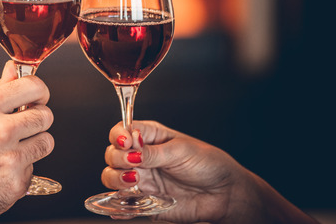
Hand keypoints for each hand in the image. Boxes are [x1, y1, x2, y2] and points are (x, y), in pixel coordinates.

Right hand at [0, 61, 54, 223]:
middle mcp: (0, 131)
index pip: (33, 87)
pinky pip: (32, 170)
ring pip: (45, 143)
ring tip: (11, 149)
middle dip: (38, 119)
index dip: (39, 91)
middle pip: (45, 116)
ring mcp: (10, 160)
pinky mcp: (15, 185)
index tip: (37, 97)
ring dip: (33, 145)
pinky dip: (19, 171)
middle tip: (25, 125)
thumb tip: (15, 67)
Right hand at [103, 120, 317, 223]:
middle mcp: (140, 157)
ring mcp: (141, 179)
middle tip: (133, 164)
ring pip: (112, 176)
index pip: (122, 131)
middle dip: (117, 158)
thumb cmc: (208, 164)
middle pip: (112, 154)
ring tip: (134, 181)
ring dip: (115, 178)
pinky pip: (123, 202)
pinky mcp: (144, 200)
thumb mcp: (181, 150)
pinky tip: (121, 204)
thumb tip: (130, 151)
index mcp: (149, 137)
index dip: (118, 135)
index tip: (126, 142)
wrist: (224, 193)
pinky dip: (117, 204)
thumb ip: (153, 153)